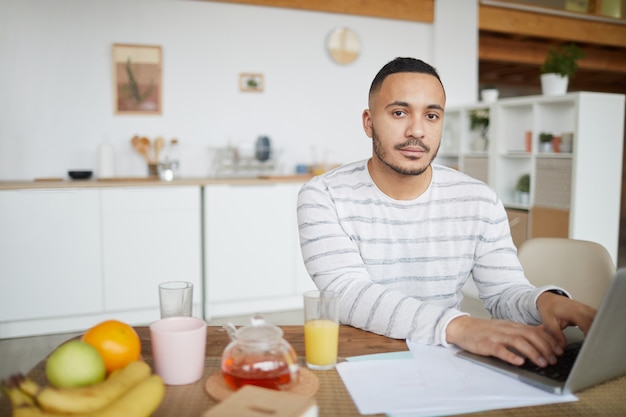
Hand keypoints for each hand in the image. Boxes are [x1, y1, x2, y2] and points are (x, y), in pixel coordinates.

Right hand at [446, 316, 562, 366]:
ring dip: (532, 352)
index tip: (559, 351)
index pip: (535, 331)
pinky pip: (500, 349)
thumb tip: (543, 329)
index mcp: (512, 326)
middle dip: (544, 348)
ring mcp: (496, 336)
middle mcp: (506, 329)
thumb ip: (523, 329)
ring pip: (518, 341)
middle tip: (553, 360)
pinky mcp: (486, 344)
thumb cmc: (485, 330)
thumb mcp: (506, 327)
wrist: (462, 327)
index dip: (549, 341)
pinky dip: (510, 355)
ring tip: (541, 363)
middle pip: (529, 335)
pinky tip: (518, 361)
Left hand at [536, 291, 595, 346]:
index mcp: (573, 312)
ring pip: (600, 319)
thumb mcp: (549, 323)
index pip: (587, 324)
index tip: (590, 344)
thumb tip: (563, 347)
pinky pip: (598, 318)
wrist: (549, 300)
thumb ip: (557, 335)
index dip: (590, 334)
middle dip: (598, 333)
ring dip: (599, 329)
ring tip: (596, 340)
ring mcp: (586, 309)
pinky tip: (596, 334)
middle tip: (595, 345)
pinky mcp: (588, 310)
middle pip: (597, 321)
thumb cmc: (548, 309)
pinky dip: (598, 325)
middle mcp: (582, 309)